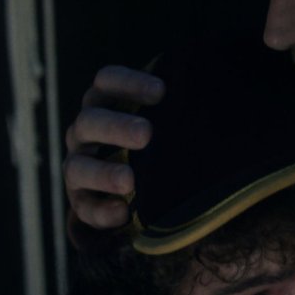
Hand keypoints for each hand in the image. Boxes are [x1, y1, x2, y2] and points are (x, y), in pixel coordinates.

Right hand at [64, 65, 164, 231]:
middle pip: (90, 121)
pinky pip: (84, 207)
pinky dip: (101, 211)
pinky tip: (122, 212)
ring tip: (129, 180)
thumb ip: (178, 111)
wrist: (131, 189)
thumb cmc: (157, 142)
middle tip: (146, 134)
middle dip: (117, 126)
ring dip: (104, 173)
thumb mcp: (166, 122)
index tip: (161, 91)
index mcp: (104, 104)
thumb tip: (216, 99)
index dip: (129, 83)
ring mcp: (79, 166)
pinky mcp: (81, 201)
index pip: (107, 81)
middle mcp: (85, 133)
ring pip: (78, 166)